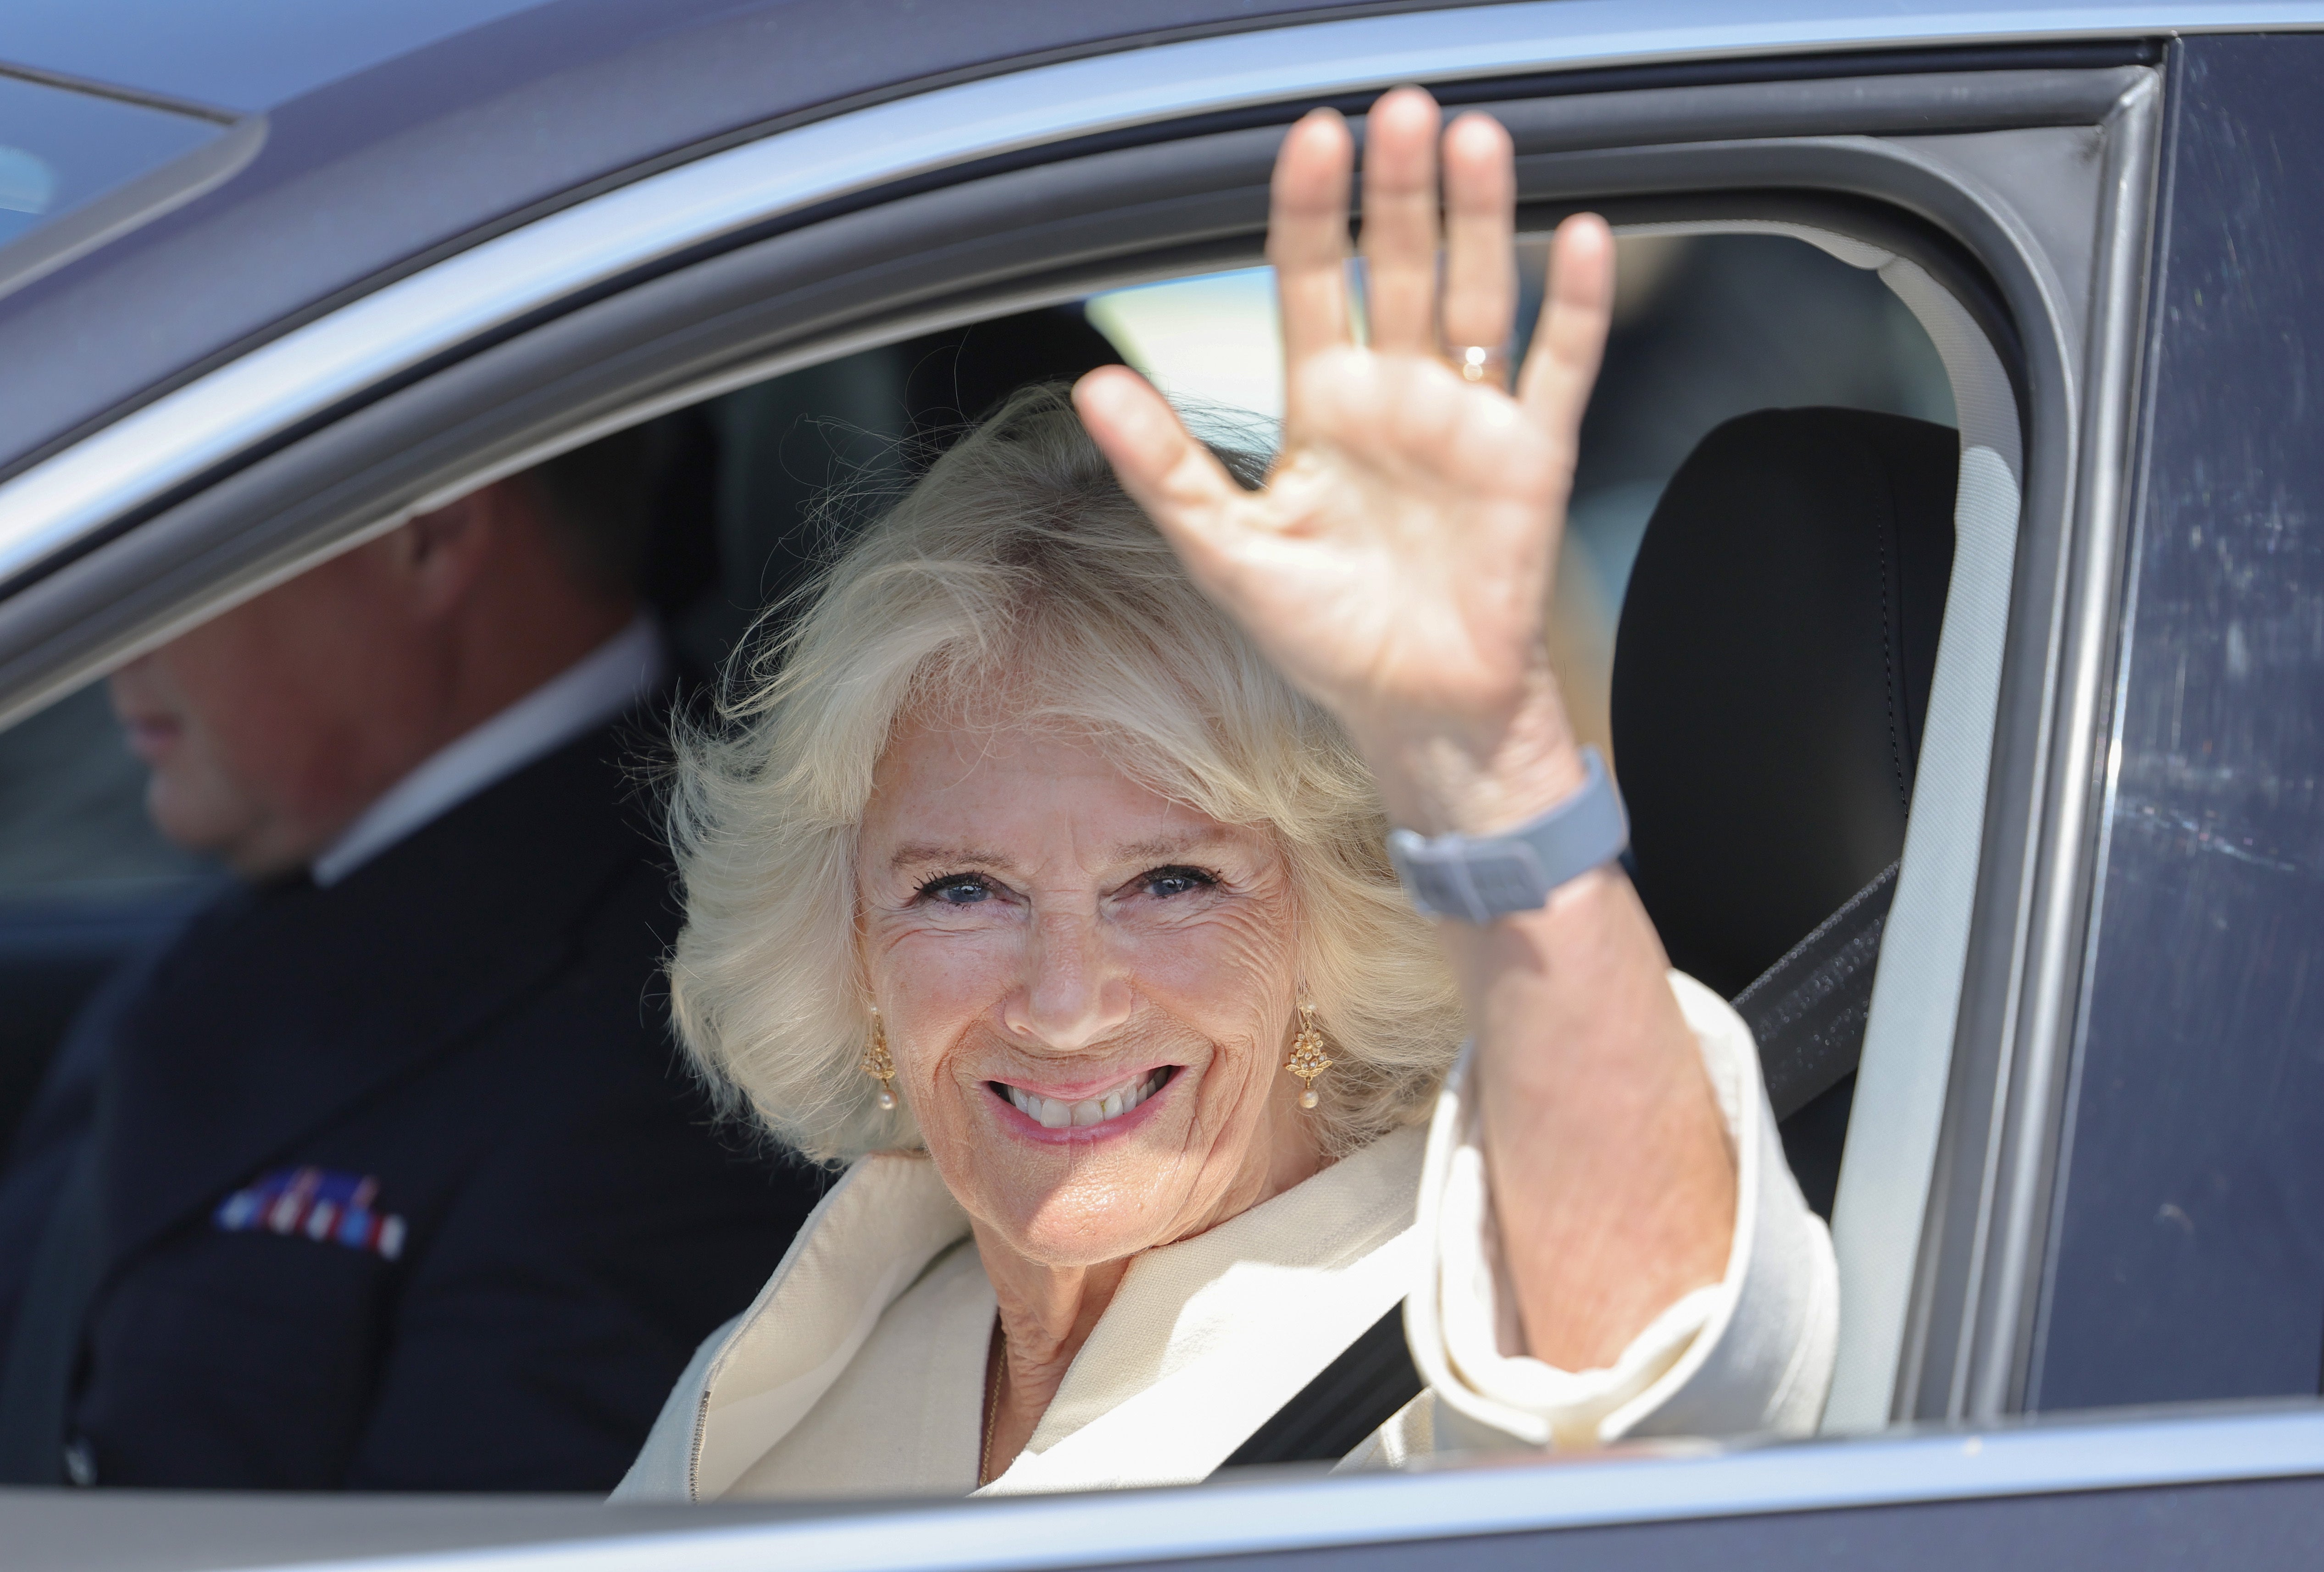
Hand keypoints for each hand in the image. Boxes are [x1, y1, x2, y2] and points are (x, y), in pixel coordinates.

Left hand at [1075, 87, 1614, 833]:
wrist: (1417, 712)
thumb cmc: (1327, 637)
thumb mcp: (1229, 552)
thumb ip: (1167, 467)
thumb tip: (1093, 387)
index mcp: (1323, 407)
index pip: (1311, 283)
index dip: (1311, 213)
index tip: (1313, 138)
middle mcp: (1397, 396)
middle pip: (1399, 267)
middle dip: (1397, 190)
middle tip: (1400, 111)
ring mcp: (1467, 420)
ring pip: (1476, 294)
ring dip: (1476, 220)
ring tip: (1472, 142)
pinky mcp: (1530, 457)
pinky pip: (1555, 367)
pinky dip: (1568, 306)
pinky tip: (1574, 238)